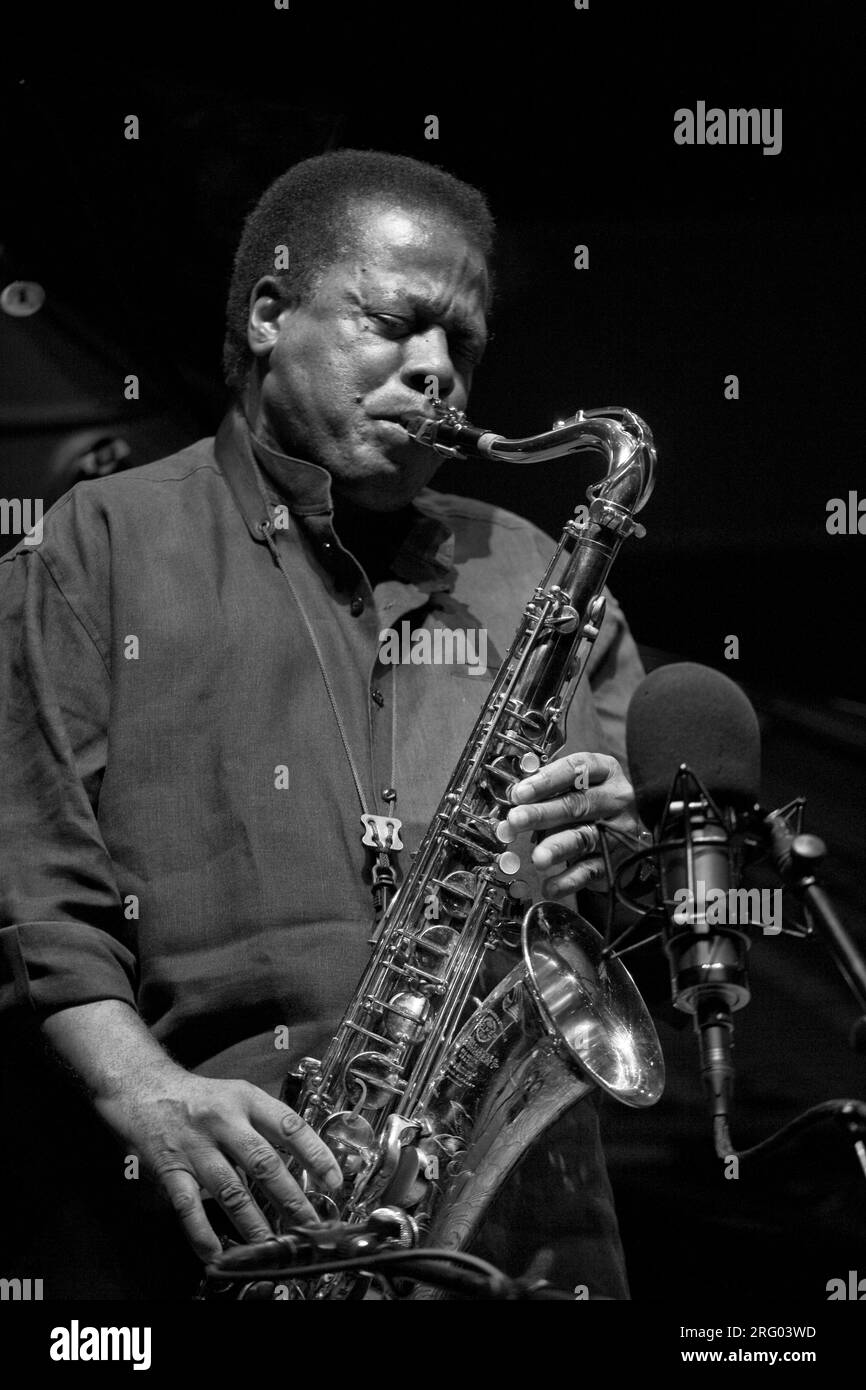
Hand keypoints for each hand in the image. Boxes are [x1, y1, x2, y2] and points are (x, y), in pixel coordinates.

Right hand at [94, 1066, 342, 1263]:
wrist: (143, 1086)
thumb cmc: (199, 1097)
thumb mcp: (238, 1096)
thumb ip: (265, 1125)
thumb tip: (304, 1161)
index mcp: (247, 1100)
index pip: (289, 1126)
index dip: (316, 1154)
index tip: (334, 1182)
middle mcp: (224, 1120)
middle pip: (264, 1163)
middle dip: (290, 1199)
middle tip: (309, 1226)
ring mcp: (196, 1145)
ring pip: (231, 1189)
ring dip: (253, 1222)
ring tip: (271, 1247)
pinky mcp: (169, 1166)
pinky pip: (188, 1205)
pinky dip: (202, 1232)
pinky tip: (215, 1253)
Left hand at [505, 750, 639, 898]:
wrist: (628, 828)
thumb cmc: (591, 799)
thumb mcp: (576, 784)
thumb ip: (548, 789)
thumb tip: (514, 799)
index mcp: (605, 771)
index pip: (577, 769)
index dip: (546, 780)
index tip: (520, 792)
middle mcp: (616, 798)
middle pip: (577, 804)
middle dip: (542, 813)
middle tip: (516, 820)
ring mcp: (619, 830)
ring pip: (585, 838)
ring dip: (557, 847)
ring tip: (537, 857)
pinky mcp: (617, 859)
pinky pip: (591, 870)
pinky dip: (568, 880)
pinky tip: (550, 885)